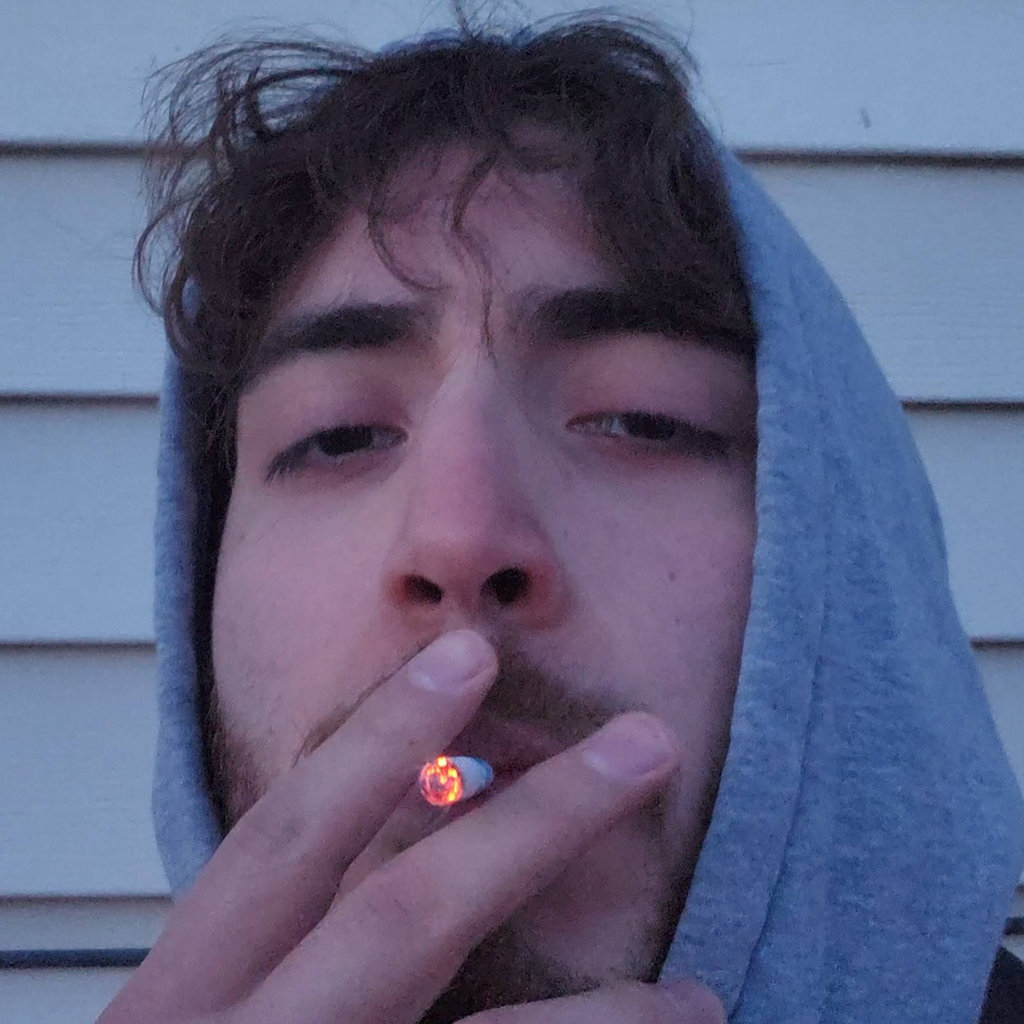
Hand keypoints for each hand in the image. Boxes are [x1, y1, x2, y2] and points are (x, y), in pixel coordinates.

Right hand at [96, 629, 698, 1023]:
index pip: (288, 838)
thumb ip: (288, 942)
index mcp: (183, 1001)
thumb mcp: (211, 1017)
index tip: (468, 656)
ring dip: (606, 1021)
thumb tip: (440, 817)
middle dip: (539, 822)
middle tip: (647, 742)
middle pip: (407, 915)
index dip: (379, 738)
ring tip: (696, 1002)